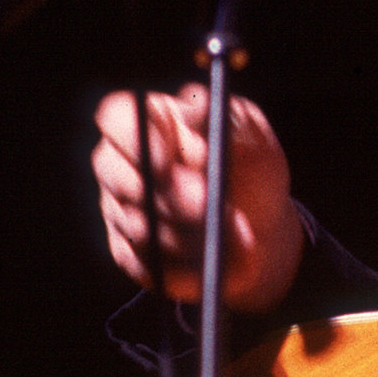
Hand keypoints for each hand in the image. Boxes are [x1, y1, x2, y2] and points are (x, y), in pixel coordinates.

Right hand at [92, 84, 305, 314]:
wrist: (264, 232)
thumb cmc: (255, 172)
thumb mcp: (253, 141)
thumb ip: (223, 121)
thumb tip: (194, 113)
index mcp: (151, 121)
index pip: (116, 116)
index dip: (133, 136)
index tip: (166, 160)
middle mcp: (126, 163)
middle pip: (113, 170)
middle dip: (165, 190)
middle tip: (206, 204)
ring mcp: (121, 207)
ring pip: (134, 219)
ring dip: (185, 229)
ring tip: (230, 230)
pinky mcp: (129, 251)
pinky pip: (142, 260)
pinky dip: (181, 263)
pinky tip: (212, 256)